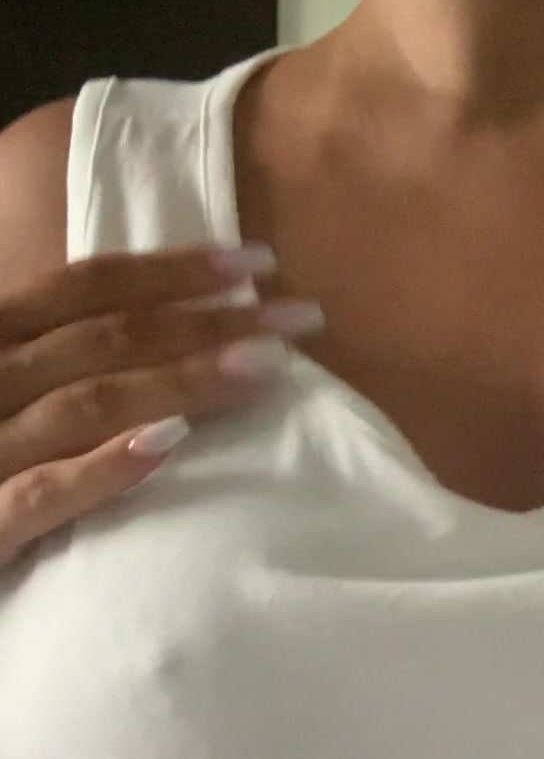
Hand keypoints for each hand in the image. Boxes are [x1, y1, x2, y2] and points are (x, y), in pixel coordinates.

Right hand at [0, 245, 323, 567]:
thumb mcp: (4, 397)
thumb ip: (52, 367)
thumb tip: (155, 341)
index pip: (81, 288)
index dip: (170, 271)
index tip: (258, 263)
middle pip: (102, 339)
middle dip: (206, 320)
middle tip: (299, 317)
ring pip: (84, 404)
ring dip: (178, 381)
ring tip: (262, 370)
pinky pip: (39, 495)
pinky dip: (103, 467)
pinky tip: (168, 447)